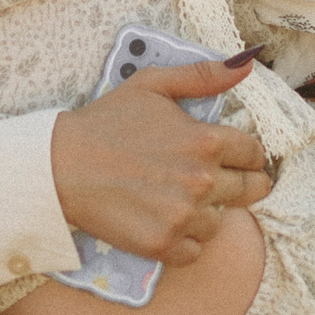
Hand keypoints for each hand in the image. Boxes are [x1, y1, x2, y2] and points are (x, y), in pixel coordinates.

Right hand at [49, 58, 269, 263]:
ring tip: (182, 200)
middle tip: (224, 183)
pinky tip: (168, 223)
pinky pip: (195, 251)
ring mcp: (182, 216)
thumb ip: (203, 76)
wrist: (60, 166)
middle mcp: (201, 181)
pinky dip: (186, 241)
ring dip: (208, 213)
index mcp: (206, 141)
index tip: (239, 159)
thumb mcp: (153, 85)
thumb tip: (246, 63)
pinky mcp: (161, 244)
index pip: (255, 153)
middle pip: (250, 190)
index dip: (250, 155)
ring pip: (219, 222)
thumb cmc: (106, 122)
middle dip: (243, 184)